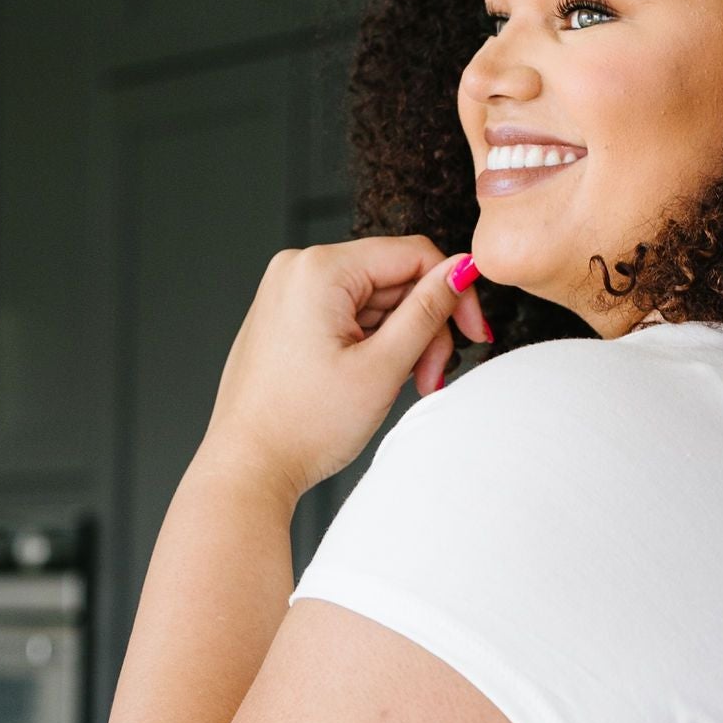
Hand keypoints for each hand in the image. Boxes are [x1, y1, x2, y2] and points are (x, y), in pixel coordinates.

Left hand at [203, 238, 493, 498]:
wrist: (248, 468)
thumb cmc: (302, 426)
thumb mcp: (383, 367)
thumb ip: (428, 311)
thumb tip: (462, 269)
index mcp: (319, 269)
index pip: (413, 254)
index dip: (453, 293)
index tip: (474, 334)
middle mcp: (297, 268)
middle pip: (393, 279)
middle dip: (422, 329)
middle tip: (431, 380)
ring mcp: (288, 292)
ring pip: (374, 301)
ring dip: (400, 342)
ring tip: (402, 388)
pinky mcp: (286, 316)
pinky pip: (347, 315)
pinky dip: (371, 345)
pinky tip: (372, 380)